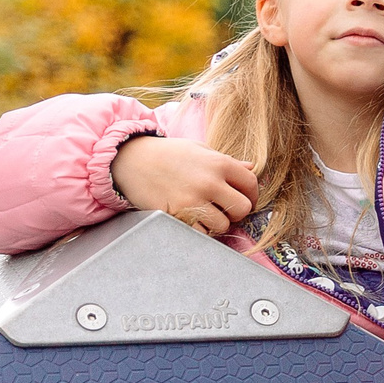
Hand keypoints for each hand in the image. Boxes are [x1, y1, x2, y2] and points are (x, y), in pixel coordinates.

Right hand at [112, 135, 258, 236]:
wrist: (130, 160)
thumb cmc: (168, 153)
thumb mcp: (200, 149)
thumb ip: (228, 162)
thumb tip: (252, 168)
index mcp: (219, 163)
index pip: (251, 184)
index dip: (252, 194)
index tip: (246, 198)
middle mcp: (209, 182)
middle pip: (242, 208)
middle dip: (237, 211)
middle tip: (225, 209)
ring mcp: (192, 201)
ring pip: (222, 225)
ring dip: (217, 223)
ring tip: (205, 213)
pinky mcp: (176, 215)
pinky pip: (199, 232)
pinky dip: (198, 230)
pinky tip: (191, 219)